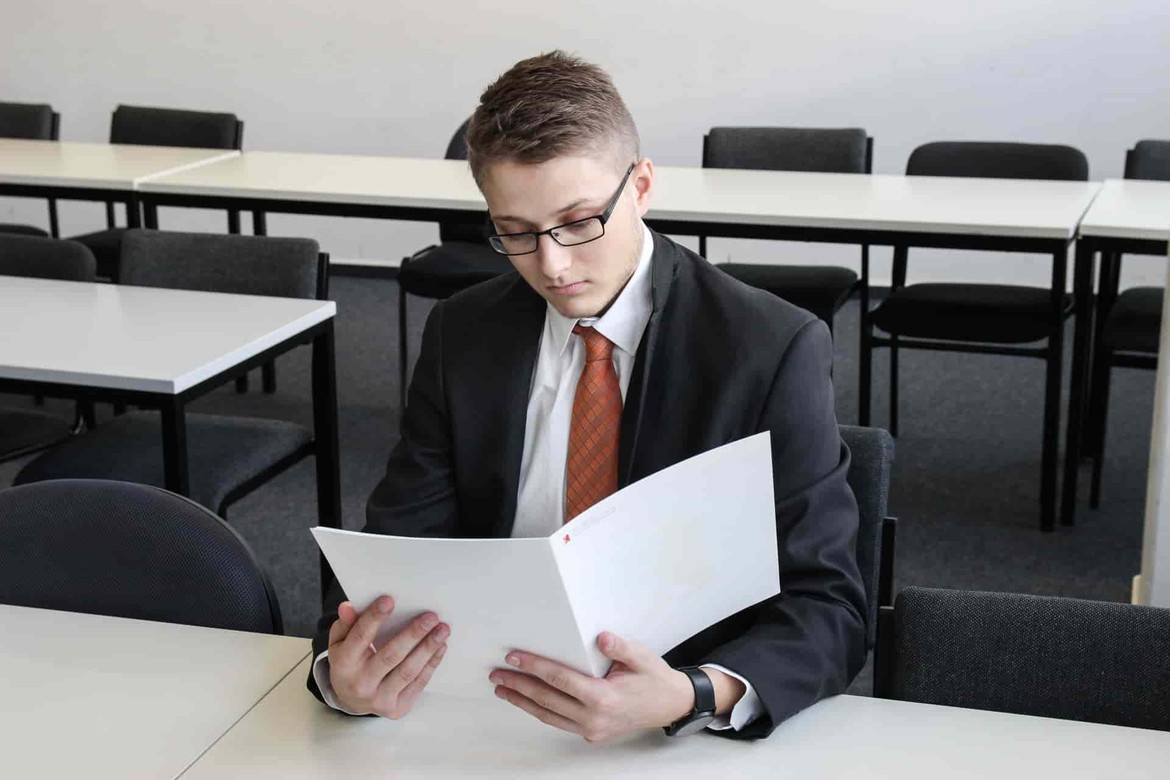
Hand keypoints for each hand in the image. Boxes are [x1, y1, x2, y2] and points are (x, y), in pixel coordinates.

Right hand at [326, 596, 449, 718]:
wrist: (350, 701)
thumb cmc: (349, 663)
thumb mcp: (339, 642)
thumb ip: (345, 623)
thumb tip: (348, 606)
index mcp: (344, 665)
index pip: (360, 638)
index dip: (374, 618)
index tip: (389, 600)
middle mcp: (360, 684)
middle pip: (390, 656)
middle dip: (413, 634)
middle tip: (431, 617)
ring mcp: (379, 699)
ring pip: (408, 671)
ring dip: (428, 648)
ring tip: (442, 630)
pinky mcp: (397, 708)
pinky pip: (418, 683)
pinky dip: (432, 663)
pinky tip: (440, 647)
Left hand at [490, 631, 697, 742]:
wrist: (670, 705)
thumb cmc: (654, 680)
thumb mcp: (642, 657)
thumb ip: (620, 647)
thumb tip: (601, 638)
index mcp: (604, 698)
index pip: (559, 679)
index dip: (534, 667)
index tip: (515, 657)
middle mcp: (594, 718)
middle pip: (547, 699)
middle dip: (519, 686)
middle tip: (498, 674)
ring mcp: (592, 729)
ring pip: (549, 715)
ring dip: (524, 702)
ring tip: (503, 690)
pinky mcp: (592, 733)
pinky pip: (559, 722)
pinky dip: (541, 711)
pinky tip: (529, 701)